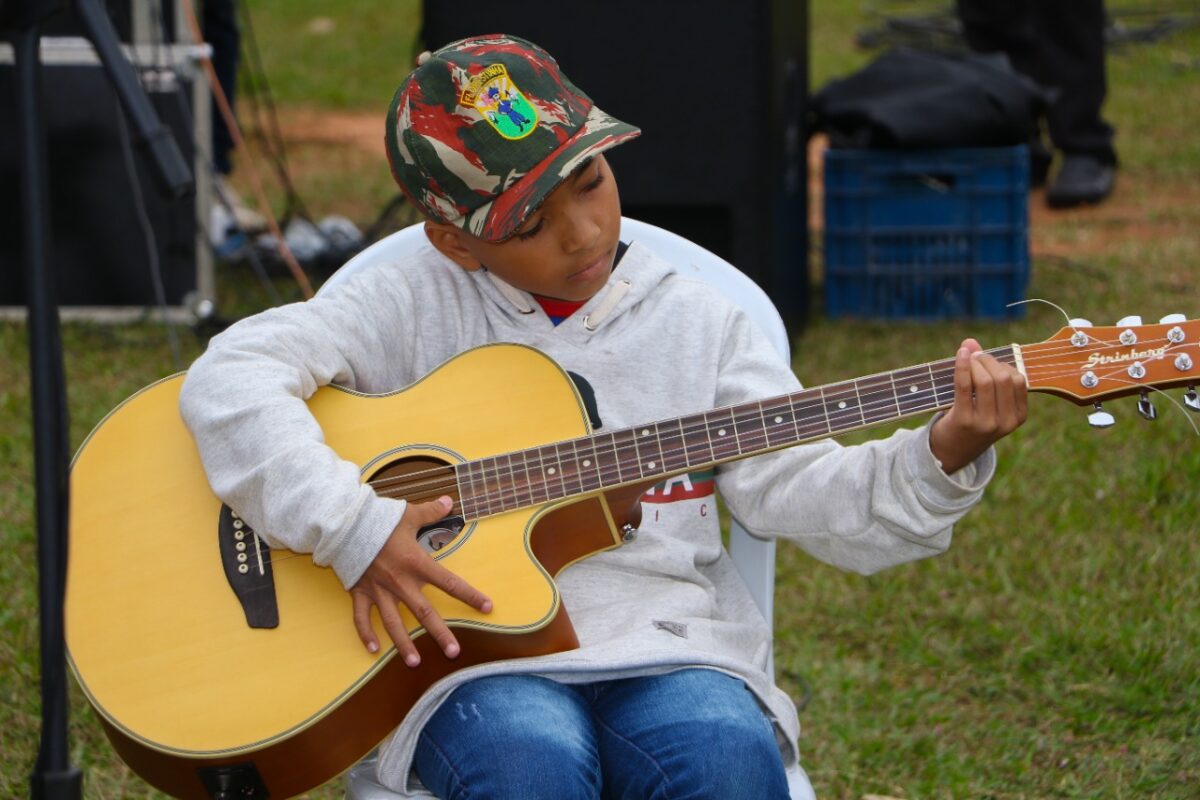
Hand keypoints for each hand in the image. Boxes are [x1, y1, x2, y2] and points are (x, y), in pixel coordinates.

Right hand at [351, 495, 491, 666]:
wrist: (343, 525)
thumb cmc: (378, 519)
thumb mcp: (408, 514)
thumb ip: (430, 512)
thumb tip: (449, 501)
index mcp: (416, 564)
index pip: (450, 582)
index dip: (469, 595)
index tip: (487, 607)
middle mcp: (400, 582)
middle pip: (424, 613)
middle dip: (440, 633)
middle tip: (454, 652)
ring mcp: (379, 590)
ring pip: (394, 623)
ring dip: (404, 644)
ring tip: (414, 663)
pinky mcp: (359, 592)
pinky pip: (361, 618)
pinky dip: (366, 634)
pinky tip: (373, 651)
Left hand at [929, 338, 1027, 473]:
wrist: (952, 451)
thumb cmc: (973, 421)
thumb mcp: (988, 402)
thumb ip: (985, 372)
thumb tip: (970, 342)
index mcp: (1018, 416)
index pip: (1018, 380)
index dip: (1003, 364)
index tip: (988, 361)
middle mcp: (1005, 421)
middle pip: (1003, 378)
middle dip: (988, 360)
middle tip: (976, 357)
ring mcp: (985, 423)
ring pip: (986, 381)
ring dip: (975, 363)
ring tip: (967, 358)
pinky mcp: (964, 420)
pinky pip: (964, 386)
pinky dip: (962, 366)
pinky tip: (960, 355)